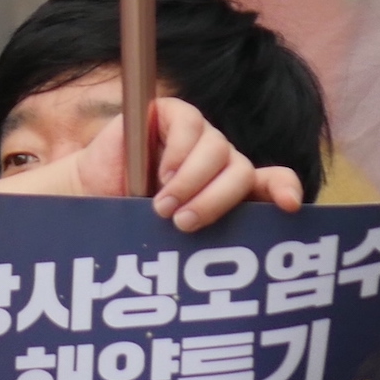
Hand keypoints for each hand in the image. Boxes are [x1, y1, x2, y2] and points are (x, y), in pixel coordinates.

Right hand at [65, 98, 303, 231]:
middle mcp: (221, 160)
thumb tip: (241, 267)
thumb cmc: (136, 223)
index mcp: (232, 189)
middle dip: (216, 201)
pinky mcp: (172, 113)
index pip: (273, 181)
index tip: (289, 206)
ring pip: (219, 149)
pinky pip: (190, 123)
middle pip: (241, 170)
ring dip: (191, 182)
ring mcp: (198, 135)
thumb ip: (212, 237)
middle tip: (184, 224)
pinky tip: (162, 173)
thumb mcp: (179, 238)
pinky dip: (179, 152)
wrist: (90, 197)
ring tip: (162, 206)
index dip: (284, 188)